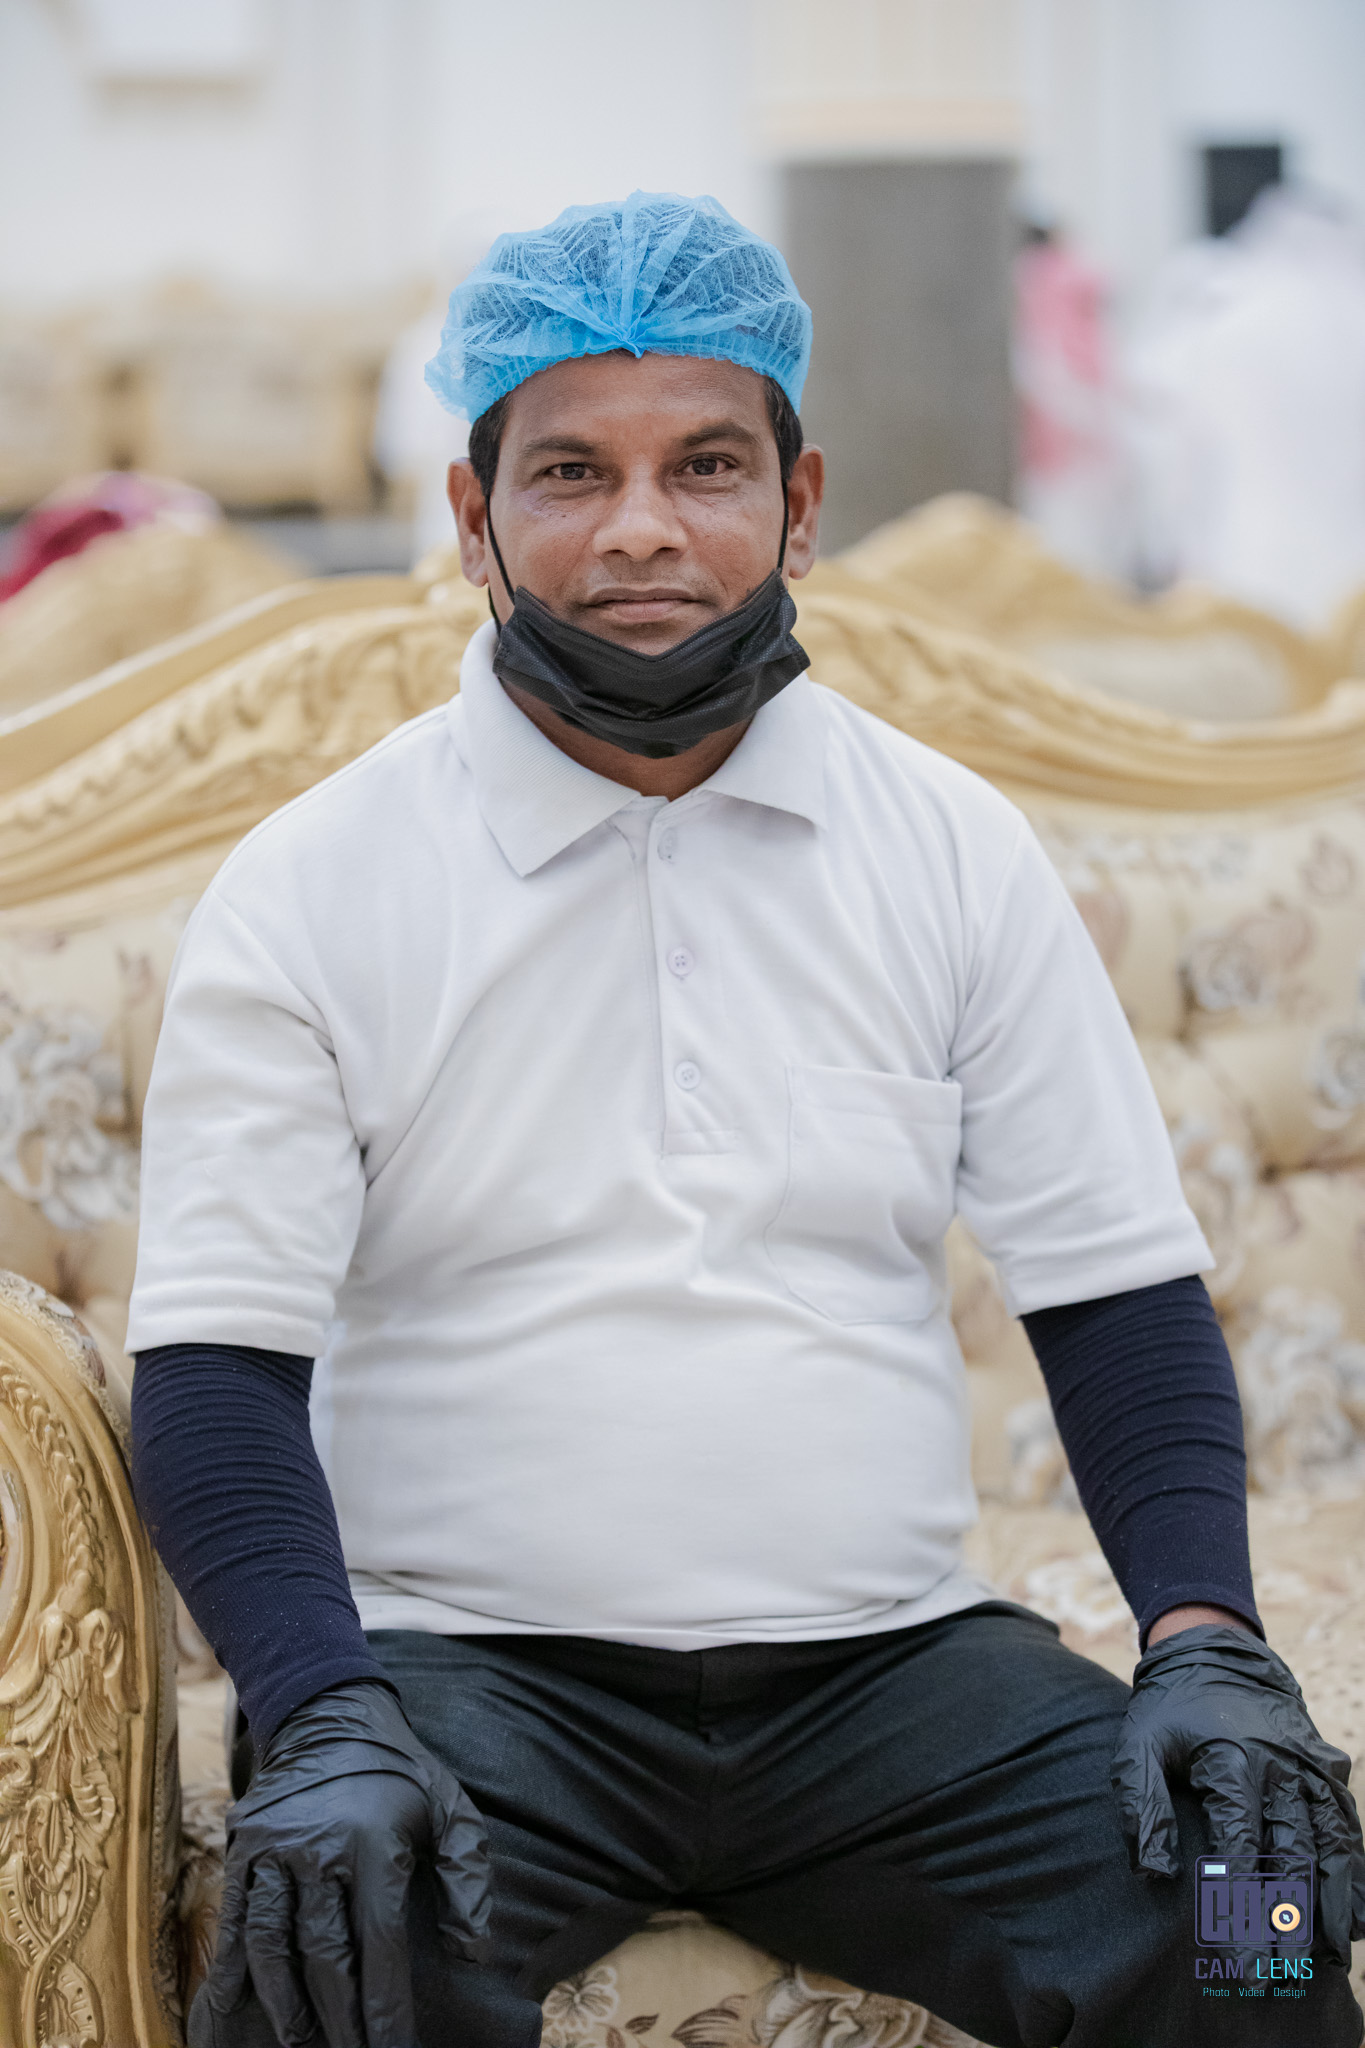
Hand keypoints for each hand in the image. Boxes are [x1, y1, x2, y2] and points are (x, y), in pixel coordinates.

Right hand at [193, 1679, 490, 2047]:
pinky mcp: (244, 1848)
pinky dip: (234, 1969)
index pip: (379, 1943)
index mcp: (375, 1842)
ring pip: (273, 1944)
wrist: (329, 1713)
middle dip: (338, 2021)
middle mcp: (320, 1849)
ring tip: (300, 2044)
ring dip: (285, 2005)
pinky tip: (237, 2006)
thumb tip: (474, 1952)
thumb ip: (469, 1878)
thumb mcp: (451, 1806)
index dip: (385, 2007)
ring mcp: (275, 1849)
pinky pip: (235, 1920)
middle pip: (324, 1955)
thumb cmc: (399, 1771)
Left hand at [1112, 1623, 1364, 1963]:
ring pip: (1333, 1845)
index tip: (1240, 1961)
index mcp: (1231, 1763)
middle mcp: (1279, 1768)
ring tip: (1330, 1957)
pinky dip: (1357, 1872)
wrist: (1217, 1655)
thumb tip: (1153, 1875)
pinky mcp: (1328, 1770)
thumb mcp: (1138, 1746)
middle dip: (1289, 1922)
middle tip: (1282, 1974)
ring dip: (1335, 1904)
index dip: (1241, 1910)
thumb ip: (1143, 1807)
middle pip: (1291, 1857)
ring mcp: (1310, 1768)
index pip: (1239, 1851)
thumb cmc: (1170, 1711)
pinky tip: (1356, 1916)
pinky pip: (1349, 1827)